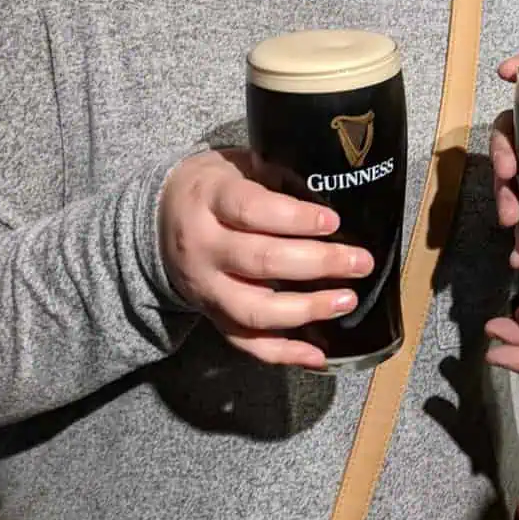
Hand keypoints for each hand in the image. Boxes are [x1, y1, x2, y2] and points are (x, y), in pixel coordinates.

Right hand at [159, 149, 373, 367]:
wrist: (158, 219)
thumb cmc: (213, 187)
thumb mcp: (236, 164)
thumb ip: (276, 176)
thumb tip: (333, 188)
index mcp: (209, 200)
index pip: (251, 210)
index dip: (295, 218)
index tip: (333, 220)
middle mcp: (204, 247)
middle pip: (261, 261)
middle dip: (318, 263)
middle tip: (360, 261)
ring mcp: (206, 288)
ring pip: (254, 311)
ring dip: (307, 309)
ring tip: (347, 299)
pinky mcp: (212, 315)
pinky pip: (245, 342)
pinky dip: (283, 354)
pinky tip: (319, 355)